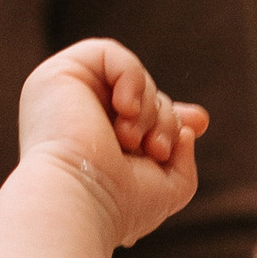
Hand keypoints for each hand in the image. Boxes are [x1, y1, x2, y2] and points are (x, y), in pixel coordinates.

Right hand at [19, 39, 207, 250]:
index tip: (199, 121)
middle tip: (157, 150)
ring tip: (133, 140)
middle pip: (144, 96)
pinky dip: (130, 78)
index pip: (139, 112)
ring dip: (149, 107)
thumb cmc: (119, 204)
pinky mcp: (57, 74)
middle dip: (164, 119)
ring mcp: (65, 95)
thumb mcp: (169, 187)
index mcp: (96, 143)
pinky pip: (109, 53)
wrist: (79, 201)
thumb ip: (182, 157)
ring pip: (131, 78)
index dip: (171, 114)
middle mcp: (78, 117)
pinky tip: (126, 110)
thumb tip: (189, 128)